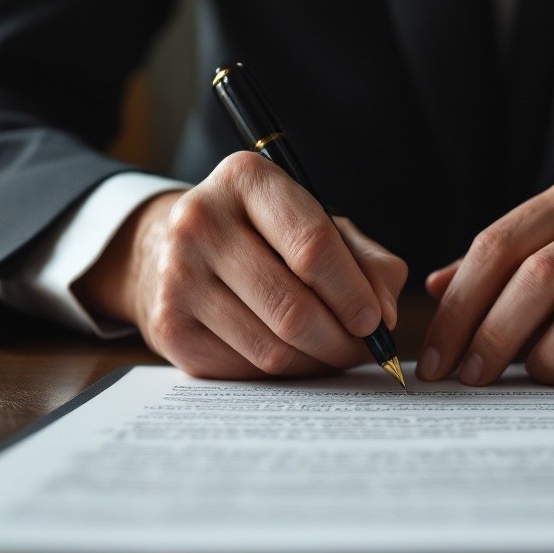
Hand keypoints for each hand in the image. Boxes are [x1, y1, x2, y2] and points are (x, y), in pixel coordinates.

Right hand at [73, 152, 406, 378]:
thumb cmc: (268, 234)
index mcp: (246, 179)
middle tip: (364, 350)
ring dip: (316, 362)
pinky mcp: (169, 327)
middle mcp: (200, 222)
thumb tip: (384, 318)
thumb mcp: (320, 223)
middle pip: (293, 308)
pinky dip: (282, 373)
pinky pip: (245, 370)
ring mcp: (177, 276)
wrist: (177, 247)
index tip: (378, 322)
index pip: (312, 245)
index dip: (354, 293)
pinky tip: (294, 357)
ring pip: (271, 348)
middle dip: (342, 340)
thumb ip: (367, 261)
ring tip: (334, 353)